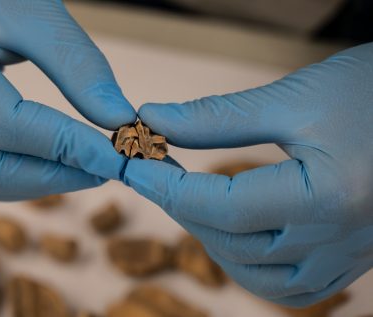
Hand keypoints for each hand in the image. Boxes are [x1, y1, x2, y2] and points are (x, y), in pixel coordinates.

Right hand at [0, 0, 135, 199]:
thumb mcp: (37, 15)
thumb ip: (79, 68)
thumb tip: (119, 120)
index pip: (9, 128)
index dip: (67, 148)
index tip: (115, 157)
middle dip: (53, 178)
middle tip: (103, 169)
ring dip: (41, 180)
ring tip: (85, 166)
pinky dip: (24, 171)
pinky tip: (57, 158)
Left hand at [124, 43, 372, 306]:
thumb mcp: (294, 98)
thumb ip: (217, 117)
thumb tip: (154, 120)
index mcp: (326, 198)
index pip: (218, 206)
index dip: (165, 186)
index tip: (134, 165)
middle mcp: (338, 239)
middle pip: (231, 242)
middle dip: (182, 208)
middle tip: (158, 174)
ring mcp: (347, 257)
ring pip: (257, 277)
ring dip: (213, 242)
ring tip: (193, 203)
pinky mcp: (351, 259)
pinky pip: (290, 288)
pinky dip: (251, 268)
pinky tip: (236, 237)